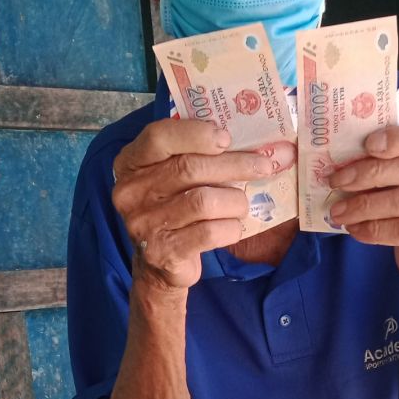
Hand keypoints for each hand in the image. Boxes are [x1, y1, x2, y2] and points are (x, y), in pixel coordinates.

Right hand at [111, 120, 295, 291]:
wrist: (159, 265)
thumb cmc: (174, 209)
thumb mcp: (173, 177)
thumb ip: (199, 155)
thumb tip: (268, 145)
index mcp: (130, 164)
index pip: (159, 137)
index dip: (195, 134)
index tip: (227, 138)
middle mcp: (131, 192)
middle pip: (189, 168)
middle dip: (234, 164)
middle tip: (264, 165)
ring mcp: (144, 224)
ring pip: (203, 201)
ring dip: (234, 200)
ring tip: (242, 204)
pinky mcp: (163, 252)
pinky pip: (209, 233)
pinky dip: (230, 228)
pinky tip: (234, 227)